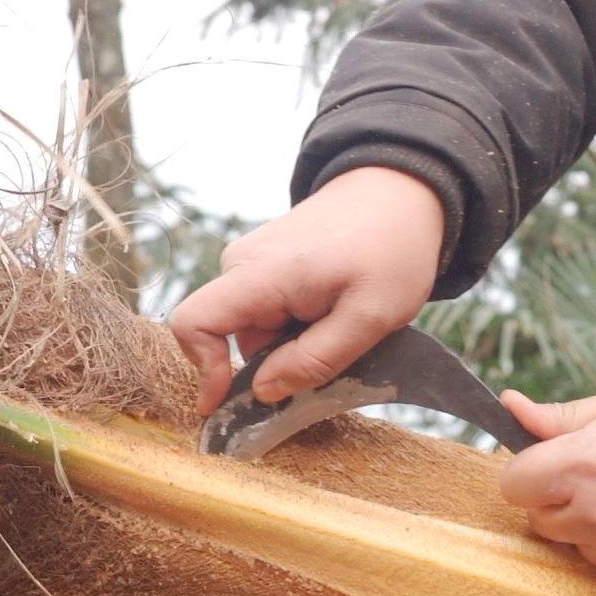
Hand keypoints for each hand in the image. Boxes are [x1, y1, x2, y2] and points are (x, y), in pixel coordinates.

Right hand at [164, 166, 446, 414]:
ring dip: (294, 343)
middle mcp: (243, 263)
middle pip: (235, 335)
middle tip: (338, 355)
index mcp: (260, 273)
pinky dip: (299, 325)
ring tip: (346, 325)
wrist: (402, 190)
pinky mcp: (267, 262)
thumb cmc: (393, 249)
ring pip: (257, 328)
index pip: (193, 322)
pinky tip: (337, 311)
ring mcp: (253, 260)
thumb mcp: (369, 317)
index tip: (229, 405)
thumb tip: (263, 392)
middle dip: (277, 361)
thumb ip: (315, 359)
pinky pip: (269, 310)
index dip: (203, 370)